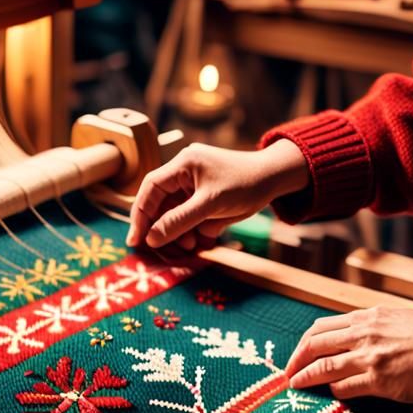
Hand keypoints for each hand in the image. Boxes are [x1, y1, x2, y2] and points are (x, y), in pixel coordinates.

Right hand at [129, 139, 309, 250]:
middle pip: (159, 201)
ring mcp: (193, 183)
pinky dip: (189, 229)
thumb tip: (151, 239)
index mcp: (183, 164)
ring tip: (187, 246)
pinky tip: (197, 240)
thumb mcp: (210, 205)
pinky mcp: (202, 195)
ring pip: (173, 211)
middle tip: (154, 248)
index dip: (140, 215)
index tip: (136, 240)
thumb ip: (179, 221)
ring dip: (176, 231)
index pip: (150, 189)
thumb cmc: (246, 185)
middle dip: (159, 226)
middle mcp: (184, 171)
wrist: (276, 179)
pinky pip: (187, 214)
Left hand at [285, 305, 412, 401]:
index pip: (321, 327)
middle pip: (314, 345)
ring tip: (295, 384)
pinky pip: (343, 387)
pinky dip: (332, 391)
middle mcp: (363, 334)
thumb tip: (350, 336)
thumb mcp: (397, 318)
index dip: (304, 343)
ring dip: (304, 377)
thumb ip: (372, 326)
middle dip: (295, 360)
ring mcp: (369, 357)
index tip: (297, 354)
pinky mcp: (378, 380)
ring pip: (322, 367)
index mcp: (367, 318)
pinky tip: (330, 394)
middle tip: (288, 373)